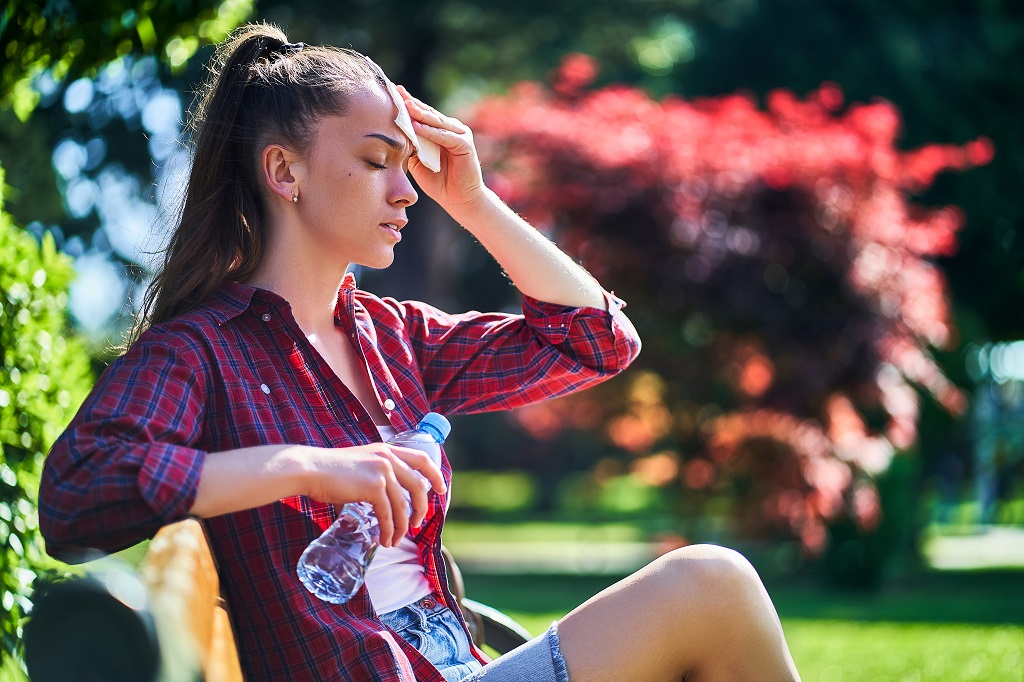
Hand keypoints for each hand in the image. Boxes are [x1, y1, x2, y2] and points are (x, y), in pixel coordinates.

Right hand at [303, 443, 446, 546]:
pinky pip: (388, 514)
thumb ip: (376, 475)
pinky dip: (389, 530)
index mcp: (387, 450)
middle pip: (419, 486)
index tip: (442, 489)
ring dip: (402, 527)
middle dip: (421, 509)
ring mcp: (382, 471)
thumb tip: (384, 501)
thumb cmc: (330, 470)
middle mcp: (388, 458)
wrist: (310, 469)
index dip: (436, 475)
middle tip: (417, 524)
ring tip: (395, 540)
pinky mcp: (374, 486)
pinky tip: (385, 539)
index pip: (422, 458)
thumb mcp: (361, 464)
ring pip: (403, 505)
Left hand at [398, 85, 486, 213]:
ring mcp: (459, 135)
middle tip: (396, 92)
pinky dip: (431, 132)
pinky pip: (445, 136)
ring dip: (420, 114)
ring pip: (436, 122)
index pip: (422, 114)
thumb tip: (395, 135)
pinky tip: (418, 128)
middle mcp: (451, 129)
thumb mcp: (418, 162)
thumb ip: (411, 147)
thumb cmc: (439, 182)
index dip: (408, 104)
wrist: (459, 200)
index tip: (392, 93)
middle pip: (428, 113)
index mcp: (440, 131)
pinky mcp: (465, 145)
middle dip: (412, 104)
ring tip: (405, 107)